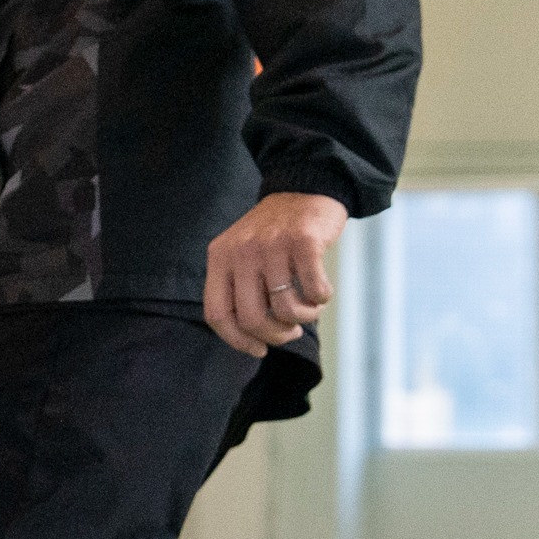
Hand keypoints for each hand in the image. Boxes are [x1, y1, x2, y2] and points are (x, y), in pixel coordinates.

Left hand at [205, 192, 348, 354]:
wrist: (304, 189)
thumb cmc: (274, 235)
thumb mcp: (241, 255)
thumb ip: (238, 289)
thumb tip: (252, 341)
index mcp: (219, 257)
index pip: (217, 314)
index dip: (237, 341)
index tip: (259, 349)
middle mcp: (241, 251)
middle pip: (251, 318)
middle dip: (275, 335)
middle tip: (290, 331)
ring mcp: (272, 245)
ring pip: (285, 309)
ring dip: (304, 318)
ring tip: (309, 308)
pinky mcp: (304, 241)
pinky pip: (314, 291)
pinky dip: (321, 299)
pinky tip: (321, 291)